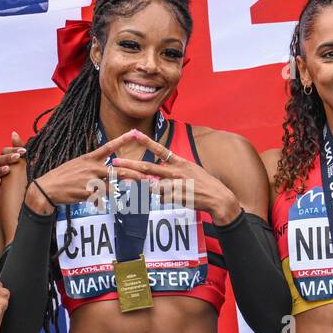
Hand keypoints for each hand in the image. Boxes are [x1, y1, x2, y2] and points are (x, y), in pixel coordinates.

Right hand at [0, 131, 25, 194]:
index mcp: (5, 161)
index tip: (24, 151)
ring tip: (8, 169)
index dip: (13, 150)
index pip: (5, 152)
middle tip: (17, 157)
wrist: (24, 196)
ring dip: (1, 170)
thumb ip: (18, 147)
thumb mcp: (23, 162)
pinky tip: (0, 181)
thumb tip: (13, 133)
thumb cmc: (23, 177)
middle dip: (8, 158)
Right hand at [26, 132, 147, 214]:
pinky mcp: (88, 193)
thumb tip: (107, 171)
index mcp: (89, 158)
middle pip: (118, 171)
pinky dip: (101, 201)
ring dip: (118, 191)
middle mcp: (92, 167)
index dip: (122, 140)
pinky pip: (101, 198)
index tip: (134, 133)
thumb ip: (93, 167)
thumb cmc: (62, 178)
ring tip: (124, 193)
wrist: (47, 188)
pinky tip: (96, 202)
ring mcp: (90, 180)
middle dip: (134, 175)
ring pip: (112, 186)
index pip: (108, 147)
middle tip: (147, 177)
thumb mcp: (77, 165)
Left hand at [110, 130, 240, 224]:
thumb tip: (158, 174)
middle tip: (115, 163)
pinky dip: (162, 199)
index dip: (146, 141)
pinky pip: (161, 198)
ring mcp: (175, 183)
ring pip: (152, 185)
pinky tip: (171, 198)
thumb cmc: (204, 185)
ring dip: (145, 187)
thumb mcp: (190, 171)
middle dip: (129, 164)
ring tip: (141, 187)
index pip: (160, 149)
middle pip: (148, 167)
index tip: (134, 133)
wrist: (218, 198)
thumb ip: (173, 171)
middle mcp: (176, 171)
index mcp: (179, 162)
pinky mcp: (177, 196)